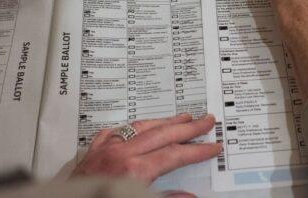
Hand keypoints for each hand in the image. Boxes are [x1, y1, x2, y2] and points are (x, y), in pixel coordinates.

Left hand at [70, 113, 220, 187]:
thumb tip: (190, 197)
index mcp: (134, 170)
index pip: (175, 155)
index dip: (197, 151)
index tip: (213, 146)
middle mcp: (121, 153)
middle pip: (162, 134)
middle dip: (187, 127)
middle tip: (206, 120)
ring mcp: (106, 148)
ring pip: (141, 126)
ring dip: (164, 121)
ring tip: (182, 117)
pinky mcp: (93, 150)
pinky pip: (117, 130)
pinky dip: (134, 126)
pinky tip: (142, 124)